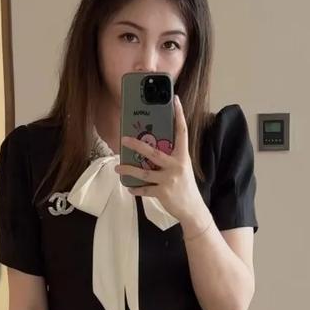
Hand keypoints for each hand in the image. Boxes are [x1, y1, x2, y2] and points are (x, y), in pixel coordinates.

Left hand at [117, 96, 208, 231]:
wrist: (192, 208)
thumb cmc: (185, 185)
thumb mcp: (183, 167)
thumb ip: (171, 157)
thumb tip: (152, 147)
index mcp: (183, 156)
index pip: (182, 132)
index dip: (179, 115)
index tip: (175, 100)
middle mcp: (176, 166)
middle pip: (154, 153)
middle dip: (137, 146)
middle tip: (123, 139)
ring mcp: (169, 180)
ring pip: (144, 173)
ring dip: (129, 170)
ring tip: (118, 168)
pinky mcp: (163, 193)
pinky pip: (145, 190)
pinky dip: (135, 189)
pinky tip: (129, 187)